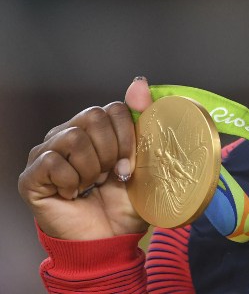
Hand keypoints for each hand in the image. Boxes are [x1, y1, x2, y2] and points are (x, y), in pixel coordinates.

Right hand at [18, 77, 152, 239]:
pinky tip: (74, 194)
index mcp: (94, 129)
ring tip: (91, 186)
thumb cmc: (125, 201)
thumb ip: (142, 117)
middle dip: (111, 151)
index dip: (128, 138)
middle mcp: (66, 134)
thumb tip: (139, 80)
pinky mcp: (31, 176)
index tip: (129, 165)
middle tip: (109, 176)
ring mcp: (45, 154)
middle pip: (93, 117)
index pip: (113, 108)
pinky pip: (53, 161)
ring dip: (91, 168)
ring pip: (73, 137)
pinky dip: (72, 181)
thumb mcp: (145, 158)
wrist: (110, 240)